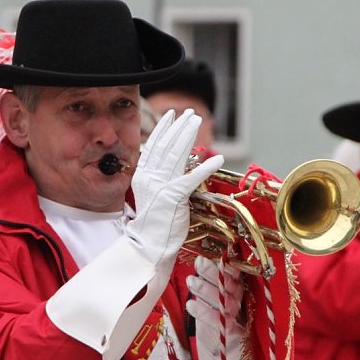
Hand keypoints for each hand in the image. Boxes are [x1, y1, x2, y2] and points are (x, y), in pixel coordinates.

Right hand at [126, 110, 223, 272]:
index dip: (164, 128)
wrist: (148, 246)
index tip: (171, 115)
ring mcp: (161, 186)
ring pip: (176, 154)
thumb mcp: (152, 196)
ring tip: (198, 122)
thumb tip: (172, 164)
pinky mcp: (173, 197)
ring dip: (188, 136)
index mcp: (143, 176)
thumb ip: (159, 179)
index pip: (154, 145)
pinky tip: (217, 159)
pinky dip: (205, 167)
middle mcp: (150, 178)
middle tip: (190, 113)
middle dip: (180, 126)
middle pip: (166, 145)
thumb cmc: (154, 225)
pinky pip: (192, 178)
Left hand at [185, 256, 244, 359]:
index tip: (215, 257)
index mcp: (242, 290)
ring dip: (206, 290)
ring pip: (225, 302)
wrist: (221, 353)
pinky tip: (190, 304)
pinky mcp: (232, 335)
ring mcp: (240, 319)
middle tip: (199, 263)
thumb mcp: (214, 297)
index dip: (228, 266)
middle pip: (231, 286)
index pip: (238, 275)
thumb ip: (213, 281)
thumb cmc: (216, 319)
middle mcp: (244, 303)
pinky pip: (219, 322)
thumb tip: (201, 260)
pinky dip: (204, 312)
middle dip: (213, 273)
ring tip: (190, 281)